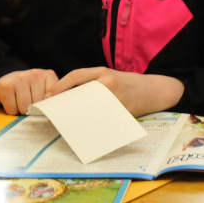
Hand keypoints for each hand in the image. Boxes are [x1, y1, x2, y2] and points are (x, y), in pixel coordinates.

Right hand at [0, 69, 58, 114]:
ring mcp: (20, 78)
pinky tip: (12, 101)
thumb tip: (54, 112)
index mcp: (49, 75)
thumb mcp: (45, 89)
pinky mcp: (6, 85)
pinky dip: (12, 110)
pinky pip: (12, 109)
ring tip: (20, 102)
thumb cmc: (30, 88)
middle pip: (38, 104)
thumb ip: (52, 97)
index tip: (43, 104)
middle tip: (29, 102)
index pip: (53, 98)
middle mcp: (36, 74)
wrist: (8, 80)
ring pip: (25, 108)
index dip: (47, 106)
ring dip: (21, 110)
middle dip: (33, 109)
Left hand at [48, 67, 184, 117]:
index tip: (48, 96)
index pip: (76, 75)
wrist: (155, 90)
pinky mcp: (121, 111)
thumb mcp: (112, 76)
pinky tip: (83, 130)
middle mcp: (109, 82)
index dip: (60, 86)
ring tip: (64, 125)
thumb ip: (93, 83)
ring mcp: (116, 97)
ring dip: (74, 118)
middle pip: (79, 94)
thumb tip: (65, 97)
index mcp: (104, 71)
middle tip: (52, 115)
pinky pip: (101, 119)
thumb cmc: (130, 84)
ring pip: (88, 109)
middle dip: (63, 106)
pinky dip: (90, 125)